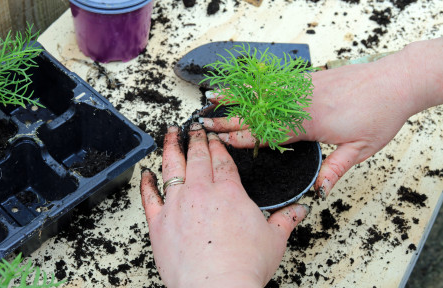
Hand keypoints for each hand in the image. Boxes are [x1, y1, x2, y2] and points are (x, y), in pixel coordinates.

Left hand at [140, 124, 308, 287]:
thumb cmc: (243, 266)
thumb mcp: (274, 240)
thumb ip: (285, 219)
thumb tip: (299, 209)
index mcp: (229, 192)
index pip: (222, 160)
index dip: (217, 146)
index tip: (214, 138)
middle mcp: (200, 192)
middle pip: (197, 157)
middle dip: (195, 139)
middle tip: (193, 127)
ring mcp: (177, 205)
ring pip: (171, 167)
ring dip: (171, 147)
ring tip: (170, 134)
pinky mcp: (159, 222)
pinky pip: (149, 196)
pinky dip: (147, 183)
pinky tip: (146, 174)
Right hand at [200, 38, 442, 198]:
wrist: (393, 82)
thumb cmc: (380, 114)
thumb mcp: (361, 149)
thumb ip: (335, 169)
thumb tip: (319, 190)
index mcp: (310, 124)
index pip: (268, 134)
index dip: (243, 139)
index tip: (222, 142)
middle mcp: (301, 104)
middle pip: (257, 113)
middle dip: (229, 119)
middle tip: (206, 123)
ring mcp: (302, 89)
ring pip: (261, 95)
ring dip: (235, 98)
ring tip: (212, 98)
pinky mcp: (306, 79)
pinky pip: (273, 83)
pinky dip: (254, 85)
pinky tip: (242, 85)